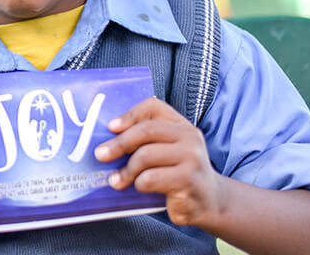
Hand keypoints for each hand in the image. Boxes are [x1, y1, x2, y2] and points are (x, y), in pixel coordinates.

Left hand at [94, 97, 223, 227]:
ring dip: (125, 171)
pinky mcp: (188, 181)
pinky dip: (139, 184)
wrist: (209, 202)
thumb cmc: (177, 173)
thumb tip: (107, 140)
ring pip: (145, 156)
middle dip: (118, 143)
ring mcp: (192, 158)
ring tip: (116, 181)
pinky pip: (150, 178)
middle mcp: (190, 137)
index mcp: (181, 125)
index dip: (129, 115)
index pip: (153, 107)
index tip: (110, 127)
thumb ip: (146, 141)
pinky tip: (140, 188)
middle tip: (100, 155)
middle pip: (145, 131)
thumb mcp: (166, 151)